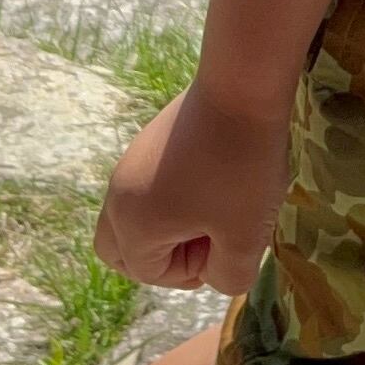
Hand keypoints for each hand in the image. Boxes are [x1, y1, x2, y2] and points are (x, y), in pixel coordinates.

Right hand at [92, 85, 290, 294]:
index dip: (193, 270)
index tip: (227, 240)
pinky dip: (171, 200)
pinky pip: (146, 190)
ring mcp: (127, 167)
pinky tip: (215, 180)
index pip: (149, 273)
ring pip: (132, 219)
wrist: (240, 88)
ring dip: (169, 228)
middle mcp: (118, 196)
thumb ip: (228, 276)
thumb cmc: (242, 169)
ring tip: (216, 209)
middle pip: (120, 251)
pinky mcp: (145, 145)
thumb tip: (213, 276)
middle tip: (209, 238)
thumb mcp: (246, 237)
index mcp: (132, 224)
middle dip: (162, 258)